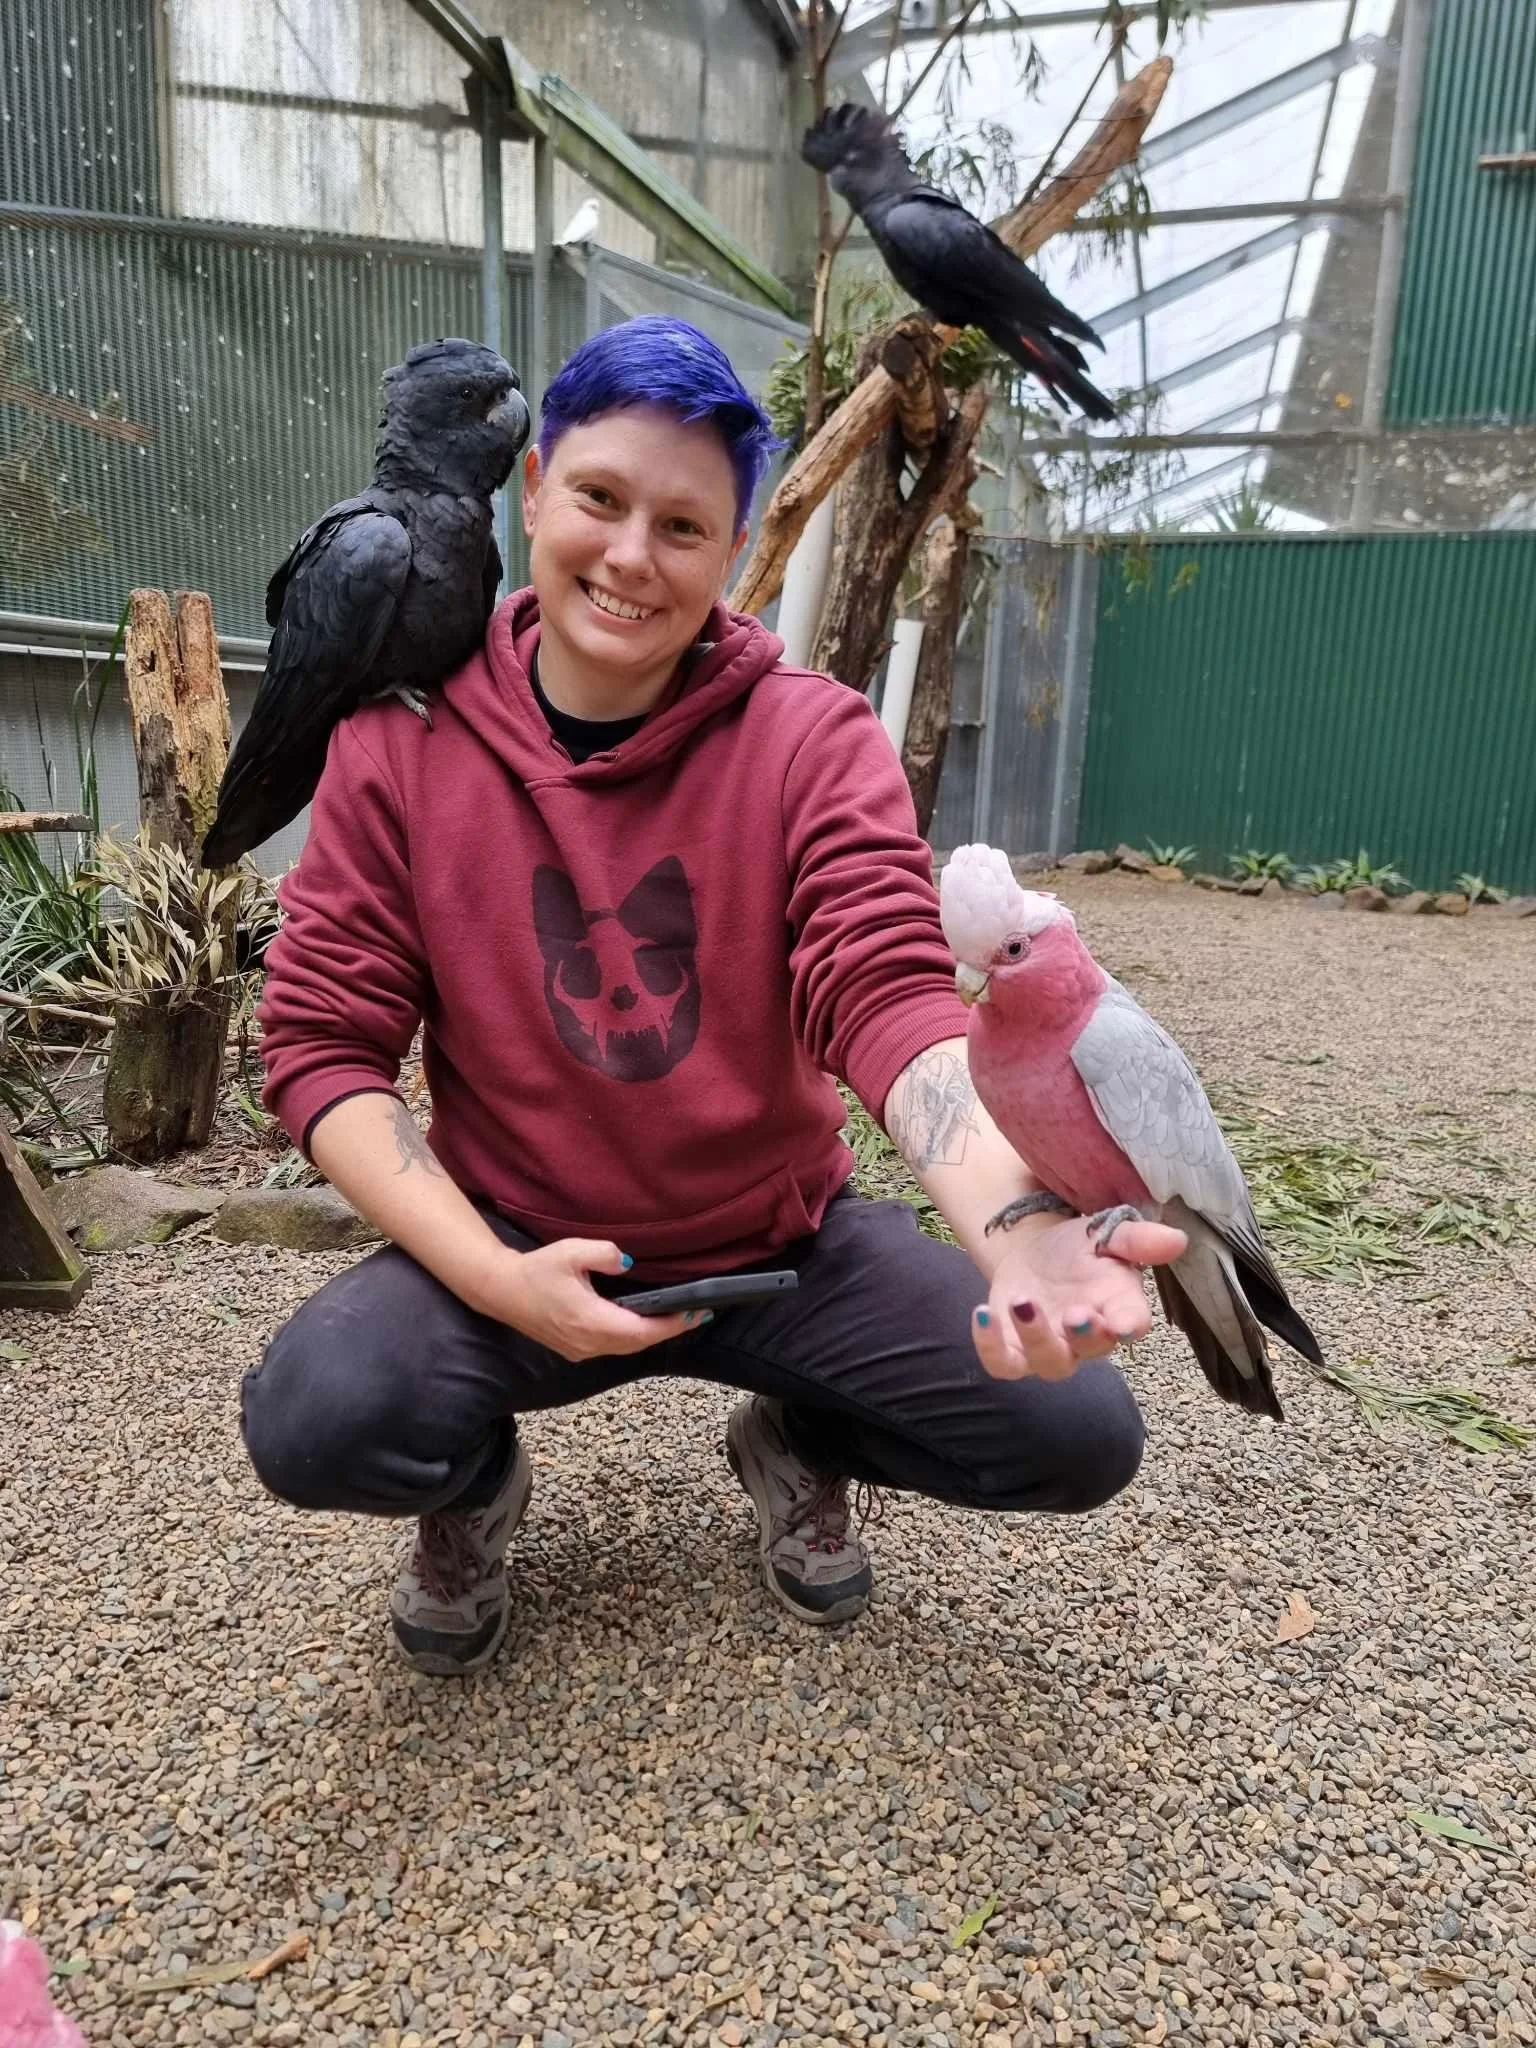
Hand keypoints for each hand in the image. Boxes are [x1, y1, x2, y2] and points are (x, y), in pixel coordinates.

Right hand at [466, 1238, 699, 1360]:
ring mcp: (579, 1350)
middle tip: (695, 1315)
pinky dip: (631, 1337)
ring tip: (675, 1319)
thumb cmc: (535, 1270)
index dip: (672, 1325)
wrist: (500, 1290)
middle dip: (668, 1331)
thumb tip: (628, 1262)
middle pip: (638, 1343)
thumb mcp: (572, 1252)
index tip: (694, 1314)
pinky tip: (641, 1323)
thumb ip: (605, 1254)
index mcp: (591, 1321)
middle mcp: (588, 1343)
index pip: (643, 1331)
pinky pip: (611, 1347)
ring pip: (625, 1348)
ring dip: (650, 1335)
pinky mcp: (573, 1349)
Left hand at [971, 1212, 1186, 1381]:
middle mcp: (1086, 1336)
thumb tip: (1177, 1239)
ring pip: (1048, 1362)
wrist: (1035, 1252)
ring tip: (1020, 1301)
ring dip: (1035, 1338)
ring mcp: (1049, 1346)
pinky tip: (982, 1313)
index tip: (1124, 1324)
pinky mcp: (1012, 1348)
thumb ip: (1137, 1239)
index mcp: (1117, 1307)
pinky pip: (1002, 1363)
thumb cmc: (1080, 1249)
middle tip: (1074, 1313)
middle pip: (1090, 1350)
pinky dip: (989, 1346)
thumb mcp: (1107, 1234)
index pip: (1132, 1324)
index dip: (1129, 1325)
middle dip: (1083, 1335)